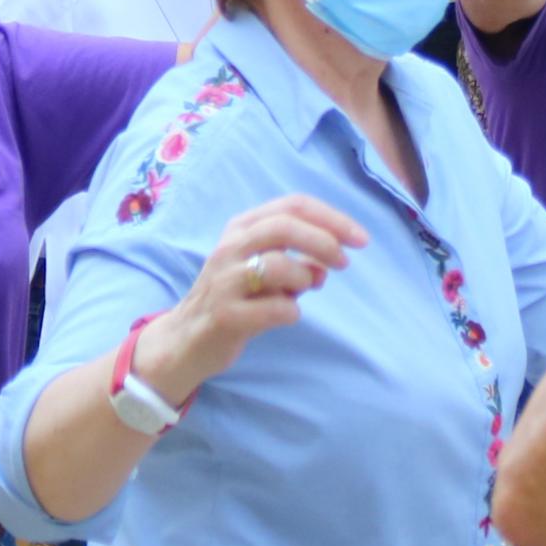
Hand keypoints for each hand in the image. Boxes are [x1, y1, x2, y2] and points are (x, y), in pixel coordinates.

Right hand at [140, 194, 374, 395]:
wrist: (185, 341)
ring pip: (278, 265)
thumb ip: (296, 262)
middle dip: (325, 241)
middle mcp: (230, 247)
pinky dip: (291, 312)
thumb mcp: (263, 271)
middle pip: (285, 226)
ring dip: (303, 279)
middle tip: (345, 262)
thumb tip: (327, 266)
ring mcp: (225, 281)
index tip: (360, 239)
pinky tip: (285, 315)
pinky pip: (274, 308)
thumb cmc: (233, 299)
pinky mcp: (225, 315)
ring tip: (302, 292)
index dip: (332, 218)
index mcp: (241, 228)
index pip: (292, 205)